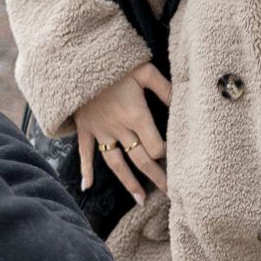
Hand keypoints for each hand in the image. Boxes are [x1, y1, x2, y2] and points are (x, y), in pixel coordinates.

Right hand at [74, 62, 171, 202]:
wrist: (78, 60)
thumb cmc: (115, 64)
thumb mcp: (144, 70)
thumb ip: (164, 89)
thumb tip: (182, 104)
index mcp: (136, 115)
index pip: (156, 146)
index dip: (168, 154)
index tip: (177, 159)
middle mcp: (119, 128)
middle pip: (141, 160)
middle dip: (157, 178)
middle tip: (170, 194)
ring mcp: (100, 131)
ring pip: (116, 163)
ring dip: (129, 183)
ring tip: (140, 200)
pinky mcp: (85, 128)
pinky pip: (85, 153)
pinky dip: (86, 170)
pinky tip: (87, 186)